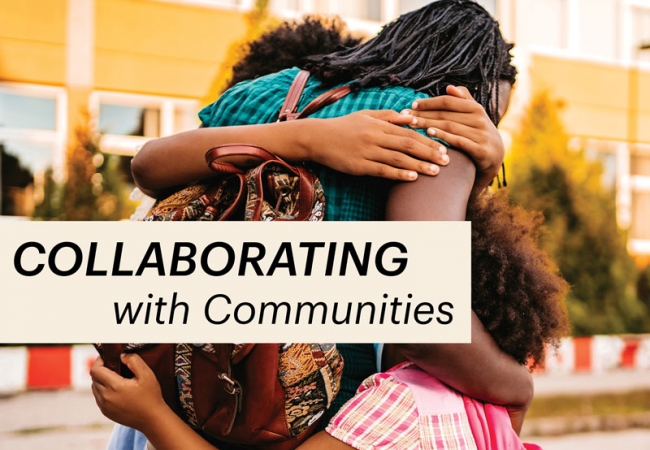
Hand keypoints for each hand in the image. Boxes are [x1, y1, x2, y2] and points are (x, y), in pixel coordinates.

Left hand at [90, 354, 167, 431]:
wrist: (152, 419)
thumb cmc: (151, 396)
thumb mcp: (147, 374)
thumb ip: (134, 360)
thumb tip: (122, 356)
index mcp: (114, 386)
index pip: (95, 370)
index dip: (99, 361)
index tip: (108, 358)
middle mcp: (106, 397)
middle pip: (94, 378)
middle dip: (102, 370)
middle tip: (115, 366)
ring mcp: (104, 406)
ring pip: (95, 388)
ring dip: (102, 381)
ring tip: (116, 378)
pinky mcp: (106, 412)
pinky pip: (99, 398)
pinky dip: (104, 391)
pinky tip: (117, 390)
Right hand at [305, 110, 449, 181]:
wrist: (318, 137)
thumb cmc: (343, 127)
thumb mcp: (366, 116)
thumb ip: (389, 116)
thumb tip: (411, 117)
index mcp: (379, 124)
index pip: (409, 133)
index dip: (428, 140)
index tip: (444, 147)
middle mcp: (375, 137)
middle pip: (408, 145)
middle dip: (429, 153)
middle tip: (447, 161)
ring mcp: (367, 151)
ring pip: (398, 159)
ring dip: (418, 166)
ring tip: (435, 172)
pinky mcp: (359, 165)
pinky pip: (382, 170)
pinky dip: (398, 174)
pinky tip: (412, 178)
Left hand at [401, 85, 504, 190]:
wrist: (494, 157)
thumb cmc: (477, 133)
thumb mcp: (473, 116)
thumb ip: (463, 101)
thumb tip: (450, 87)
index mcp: (475, 108)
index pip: (448, 101)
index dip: (429, 102)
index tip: (412, 105)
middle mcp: (479, 118)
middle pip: (446, 114)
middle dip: (423, 114)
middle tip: (405, 116)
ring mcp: (481, 134)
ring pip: (450, 126)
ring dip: (429, 124)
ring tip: (412, 124)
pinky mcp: (481, 150)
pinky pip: (459, 141)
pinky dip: (443, 137)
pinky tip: (429, 134)